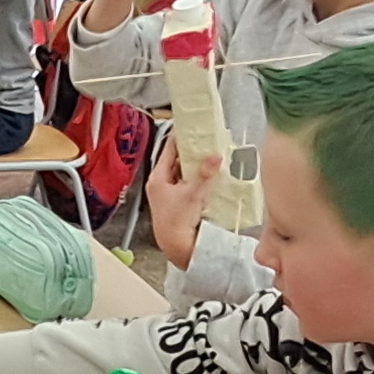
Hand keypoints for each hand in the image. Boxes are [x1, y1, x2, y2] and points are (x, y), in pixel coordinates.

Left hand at [148, 143, 221, 270]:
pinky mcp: (177, 202)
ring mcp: (168, 193)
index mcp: (158, 178)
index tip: (190, 126)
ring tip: (209, 154)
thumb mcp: (192, 194)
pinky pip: (187, 183)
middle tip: (205, 140)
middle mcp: (160, 184)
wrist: (175, 247)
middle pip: (177, 161)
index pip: (169, 150)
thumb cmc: (176, 221)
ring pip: (182, 172)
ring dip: (195, 165)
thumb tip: (215, 156)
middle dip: (191, 151)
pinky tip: (208, 175)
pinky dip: (196, 178)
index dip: (180, 137)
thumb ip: (204, 174)